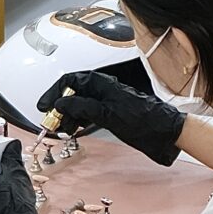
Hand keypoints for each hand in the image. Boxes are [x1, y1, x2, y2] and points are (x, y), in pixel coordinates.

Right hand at [37, 69, 183, 166]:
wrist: (168, 133)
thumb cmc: (145, 122)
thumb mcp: (108, 115)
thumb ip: (83, 107)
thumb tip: (61, 103)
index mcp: (104, 85)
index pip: (71, 80)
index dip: (55, 92)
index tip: (45, 106)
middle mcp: (106, 90)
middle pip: (74, 92)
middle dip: (61, 105)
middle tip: (53, 121)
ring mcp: (109, 102)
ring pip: (82, 103)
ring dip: (70, 115)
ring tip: (64, 128)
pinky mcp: (114, 113)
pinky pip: (90, 113)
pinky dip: (80, 120)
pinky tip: (77, 128)